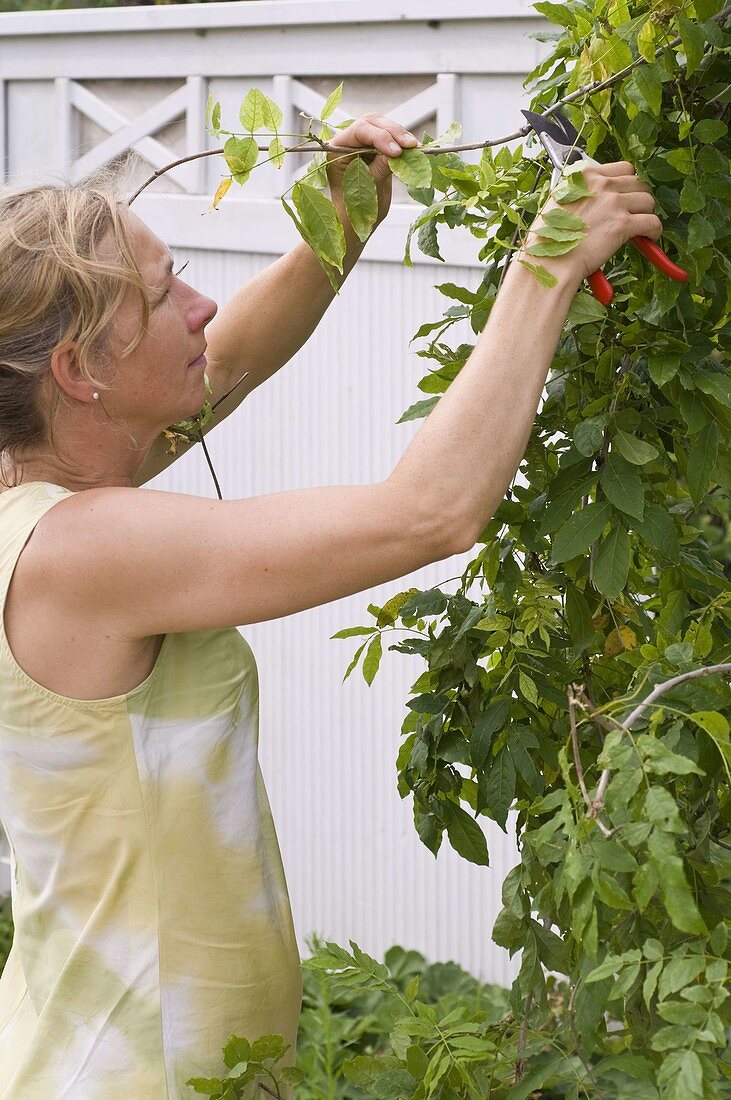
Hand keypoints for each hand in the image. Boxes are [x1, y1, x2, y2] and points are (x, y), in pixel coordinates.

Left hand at [325, 113, 418, 228]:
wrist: (358, 221)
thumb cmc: (356, 209)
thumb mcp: (369, 189)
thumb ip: (380, 168)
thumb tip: (398, 153)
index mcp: (336, 149)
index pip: (360, 131)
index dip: (380, 138)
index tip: (396, 152)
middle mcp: (348, 142)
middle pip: (372, 122)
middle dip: (392, 132)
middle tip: (410, 145)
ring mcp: (362, 143)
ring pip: (383, 126)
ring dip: (399, 135)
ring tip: (414, 148)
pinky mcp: (375, 148)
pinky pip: (390, 137)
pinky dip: (402, 143)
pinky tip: (414, 150)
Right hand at [520, 161, 662, 282]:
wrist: (550, 262)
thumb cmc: (549, 240)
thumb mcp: (560, 203)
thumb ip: (583, 193)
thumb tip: (603, 201)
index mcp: (585, 175)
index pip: (623, 168)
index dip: (627, 185)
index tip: (625, 198)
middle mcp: (601, 184)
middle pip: (639, 183)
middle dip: (638, 199)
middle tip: (633, 214)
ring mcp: (612, 203)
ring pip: (648, 201)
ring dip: (646, 214)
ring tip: (639, 229)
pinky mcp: (622, 224)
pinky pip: (652, 222)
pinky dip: (654, 231)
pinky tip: (648, 239)